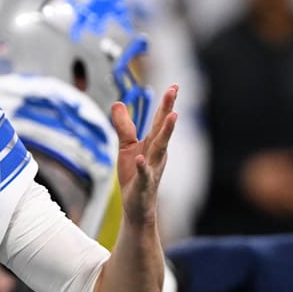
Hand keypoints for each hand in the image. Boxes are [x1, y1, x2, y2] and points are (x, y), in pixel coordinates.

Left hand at [112, 85, 177, 224]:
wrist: (136, 206)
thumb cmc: (134, 174)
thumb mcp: (126, 147)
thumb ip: (124, 126)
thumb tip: (117, 102)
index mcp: (153, 144)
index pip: (159, 120)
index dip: (166, 103)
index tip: (174, 85)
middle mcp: (157, 154)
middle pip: (162, 129)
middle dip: (168, 110)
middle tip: (174, 91)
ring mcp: (152, 169)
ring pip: (160, 149)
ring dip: (165, 133)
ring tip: (171, 117)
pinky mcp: (143, 184)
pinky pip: (144, 174)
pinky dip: (144, 167)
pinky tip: (141, 159)